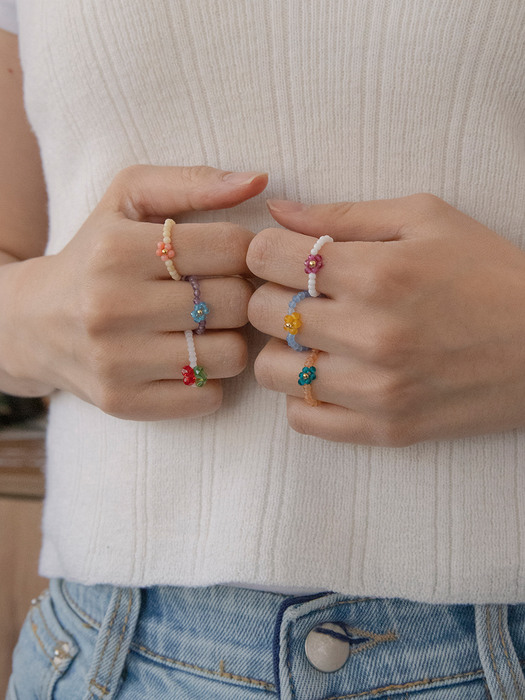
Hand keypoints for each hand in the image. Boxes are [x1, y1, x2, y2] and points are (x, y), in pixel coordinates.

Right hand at [3, 165, 267, 419]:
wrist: (34, 323)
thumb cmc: (96, 253)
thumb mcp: (128, 199)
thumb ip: (192, 182)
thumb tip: (259, 180)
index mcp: (117, 249)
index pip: (231, 247)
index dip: (243, 250)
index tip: (226, 256)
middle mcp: (111, 307)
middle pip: (234, 303)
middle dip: (237, 295)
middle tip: (217, 293)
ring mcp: (115, 361)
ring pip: (230, 355)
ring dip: (229, 340)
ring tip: (204, 327)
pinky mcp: (122, 402)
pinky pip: (209, 397)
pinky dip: (210, 379)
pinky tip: (188, 359)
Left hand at [247, 193, 524, 445]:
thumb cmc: (489, 272)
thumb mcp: (426, 218)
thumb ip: (344, 214)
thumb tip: (277, 210)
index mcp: (377, 272)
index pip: (265, 257)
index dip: (266, 251)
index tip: (285, 256)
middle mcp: (370, 334)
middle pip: (261, 313)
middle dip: (272, 295)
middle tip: (302, 295)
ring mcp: (376, 389)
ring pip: (273, 372)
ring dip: (284, 350)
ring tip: (315, 338)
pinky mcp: (386, 429)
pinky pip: (303, 419)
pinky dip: (303, 396)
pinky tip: (329, 375)